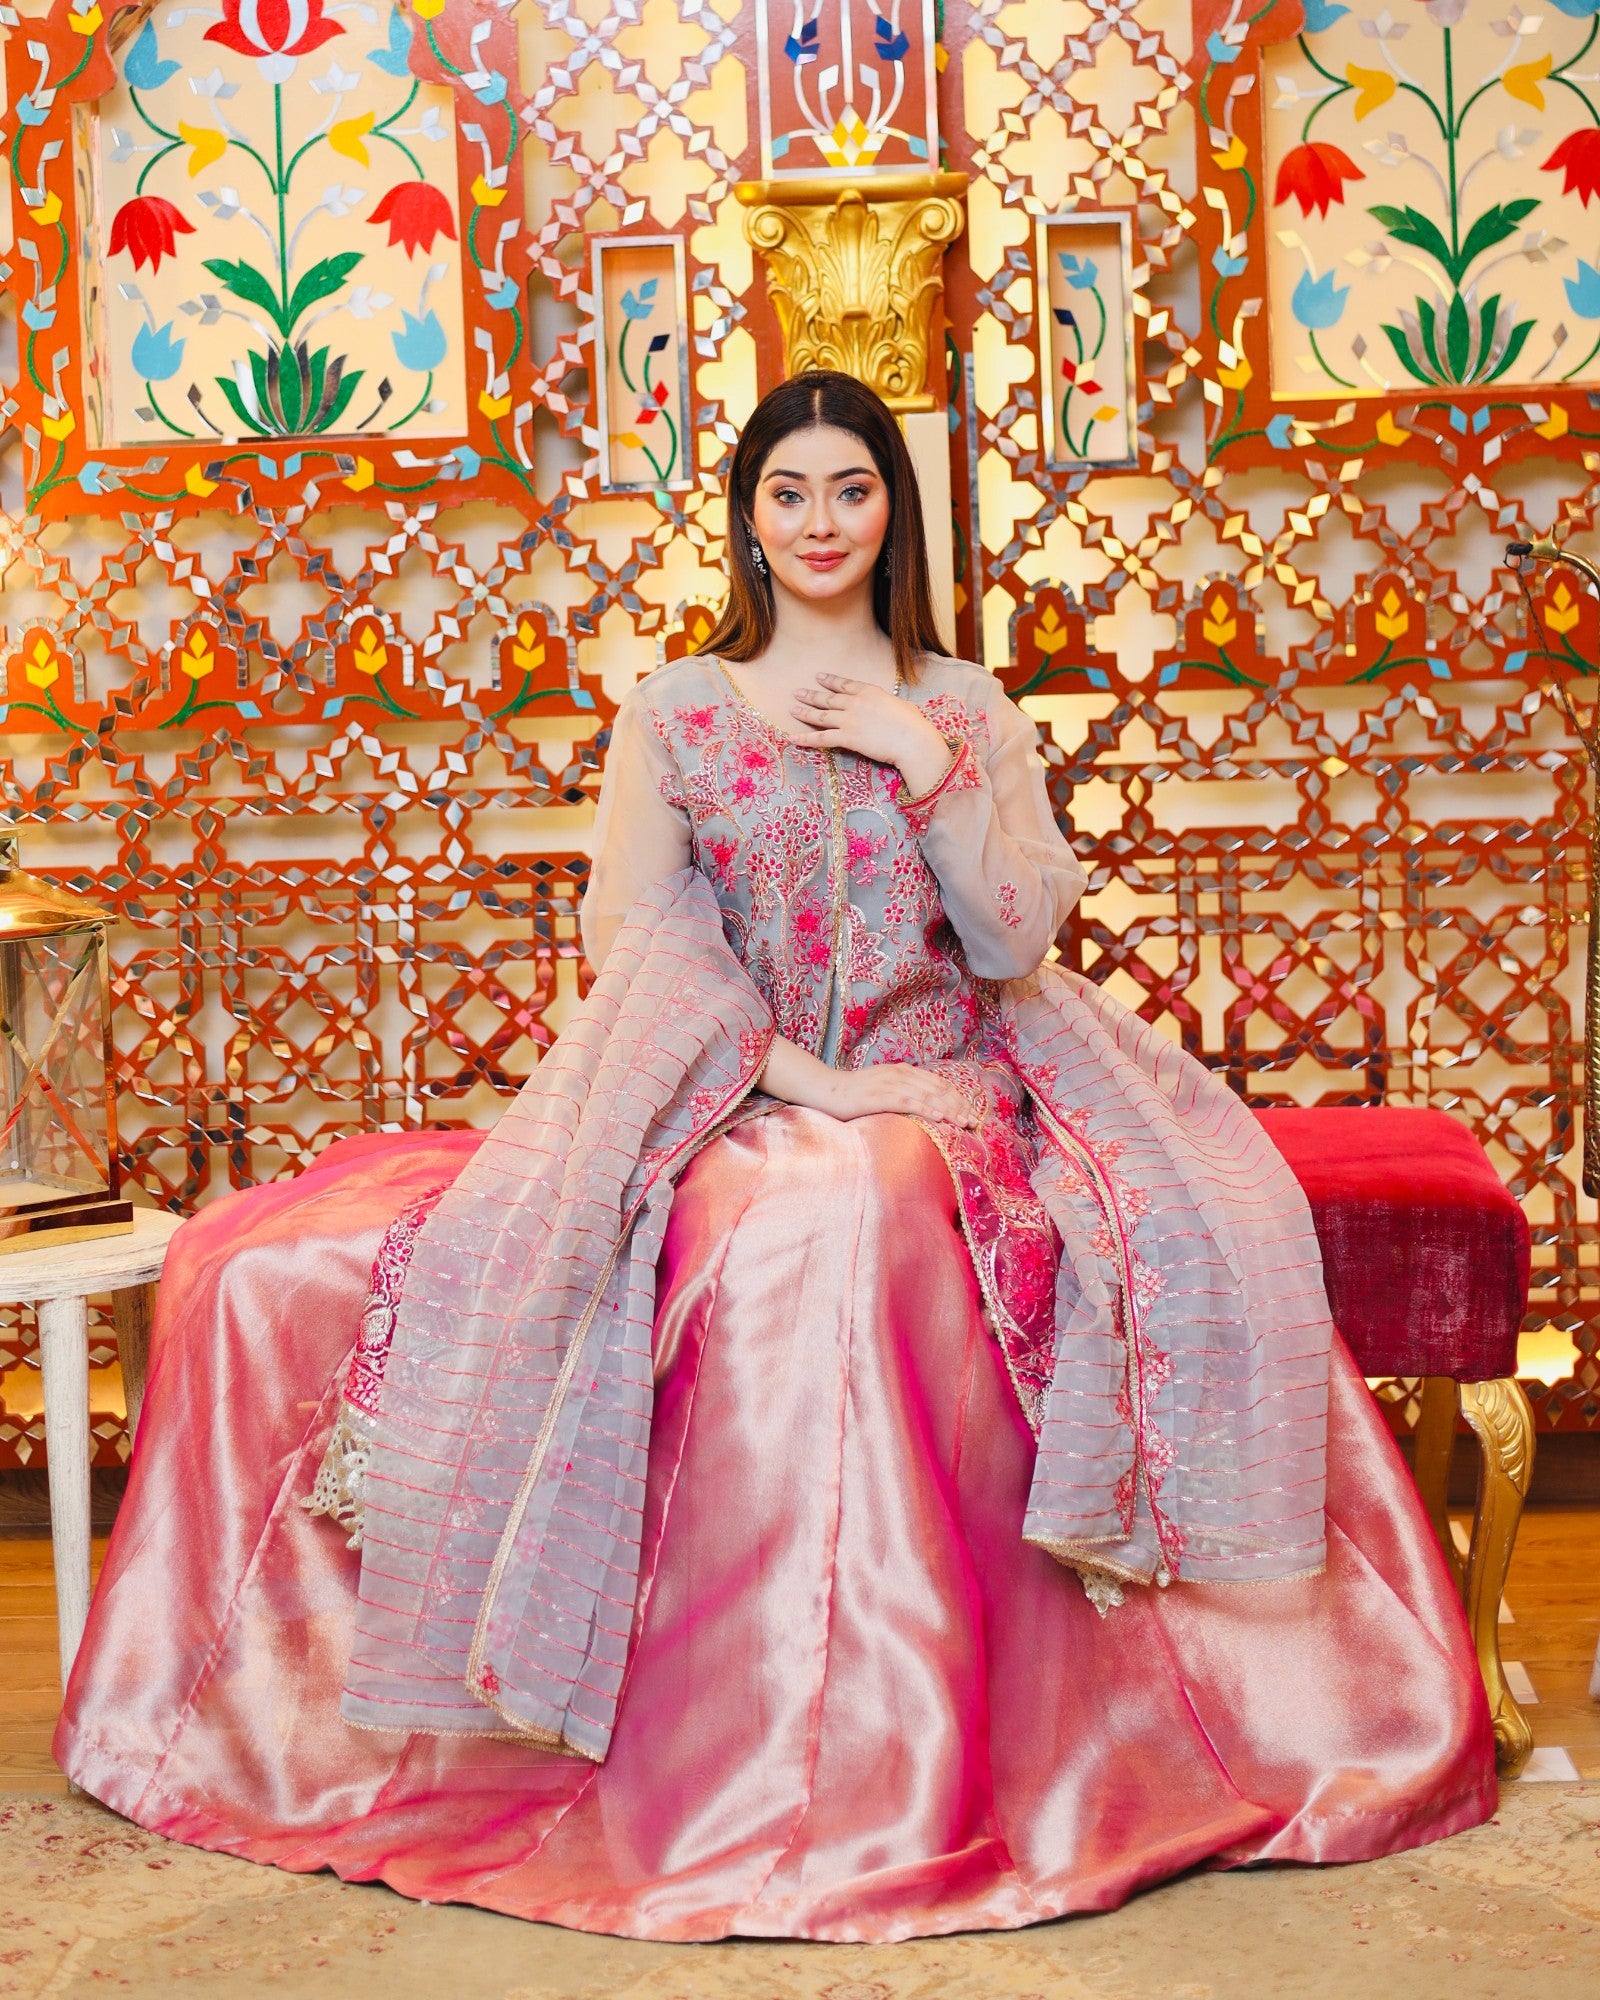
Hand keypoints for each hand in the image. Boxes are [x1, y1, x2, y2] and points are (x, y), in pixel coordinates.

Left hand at [789, 672, 953, 796]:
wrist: (912, 740)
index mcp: (870, 692)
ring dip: (805, 713)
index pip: (845, 684)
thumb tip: (894, 708)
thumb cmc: (914, 725)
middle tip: (797, 692)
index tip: (819, 677)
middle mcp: (856, 703)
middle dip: (811, 695)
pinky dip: (805, 739)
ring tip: (792, 710)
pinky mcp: (847, 737)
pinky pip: (821, 739)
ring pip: (821, 716)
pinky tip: (792, 738)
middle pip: (829, 699)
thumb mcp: (903, 706)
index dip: (830, 681)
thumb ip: (892, 705)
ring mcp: (850, 720)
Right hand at [819, 1062, 979, 1128]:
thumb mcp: (882, 1087)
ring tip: (964, 1122)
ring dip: (949, 1109)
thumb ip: (901, 1091)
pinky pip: (909, 1102)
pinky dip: (927, 1109)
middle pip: (938, 1089)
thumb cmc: (853, 1093)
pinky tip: (940, 1118)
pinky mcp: (880, 1096)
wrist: (826, 1089)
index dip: (957, 1097)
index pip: (938, 1083)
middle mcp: (900, 1074)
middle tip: (973, 1121)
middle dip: (958, 1105)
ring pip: (928, 1095)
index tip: (970, 1111)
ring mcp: (890, 1083)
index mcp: (903, 1071)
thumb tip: (922, 1105)